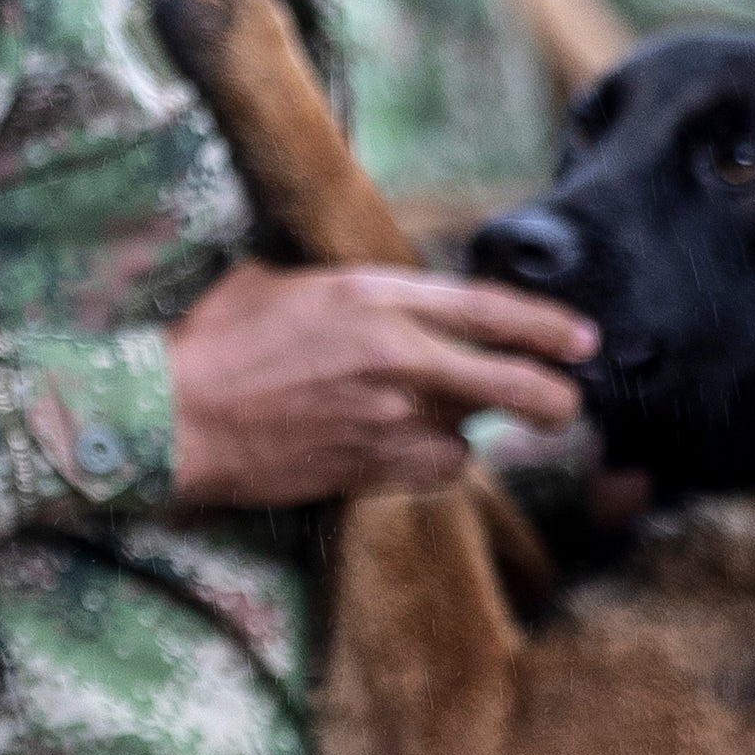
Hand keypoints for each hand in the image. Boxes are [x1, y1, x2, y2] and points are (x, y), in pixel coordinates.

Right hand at [167, 263, 592, 510]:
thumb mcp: (276, 282)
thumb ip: (342, 289)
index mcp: (373, 296)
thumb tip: (369, 292)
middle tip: (568, 403)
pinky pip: (433, 472)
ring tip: (433, 423)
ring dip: (463, 431)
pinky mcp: (369, 469)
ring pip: (469, 435)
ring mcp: (385, 419)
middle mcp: (394, 356)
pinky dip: (431, 464)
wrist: (171, 417)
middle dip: (553, 396)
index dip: (548, 327)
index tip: (582, 339)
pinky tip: (406, 452)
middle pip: (510, 383)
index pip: (489, 309)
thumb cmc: (212, 343)